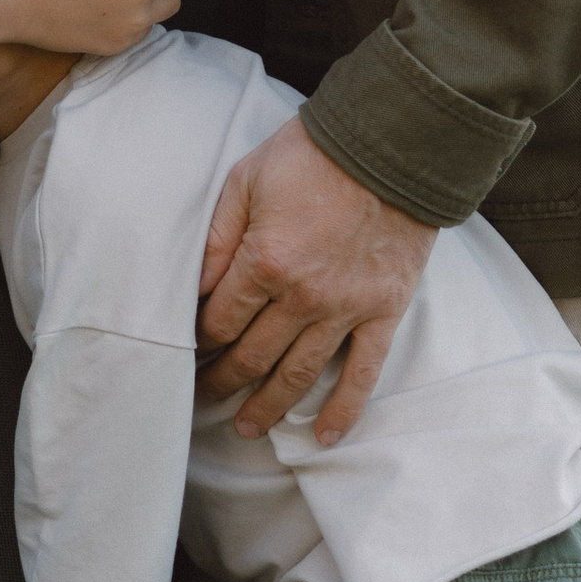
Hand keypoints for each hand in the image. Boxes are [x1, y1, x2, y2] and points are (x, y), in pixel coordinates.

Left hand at [197, 119, 437, 446]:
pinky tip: (324, 436)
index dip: (199, 343)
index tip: (188, 353)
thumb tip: (192, 291)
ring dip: (268, 406)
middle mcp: (303, 297)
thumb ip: (217, 239)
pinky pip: (362, 373)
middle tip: (202, 397)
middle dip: (222, 380)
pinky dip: (343, 409)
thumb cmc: (312, 156)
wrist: (392, 144)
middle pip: (252, 356)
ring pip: (298, 374)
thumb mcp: (246, 182)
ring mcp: (346, 309)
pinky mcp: (383, 311)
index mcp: (264, 262)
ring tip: (245, 428)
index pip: (220, 323)